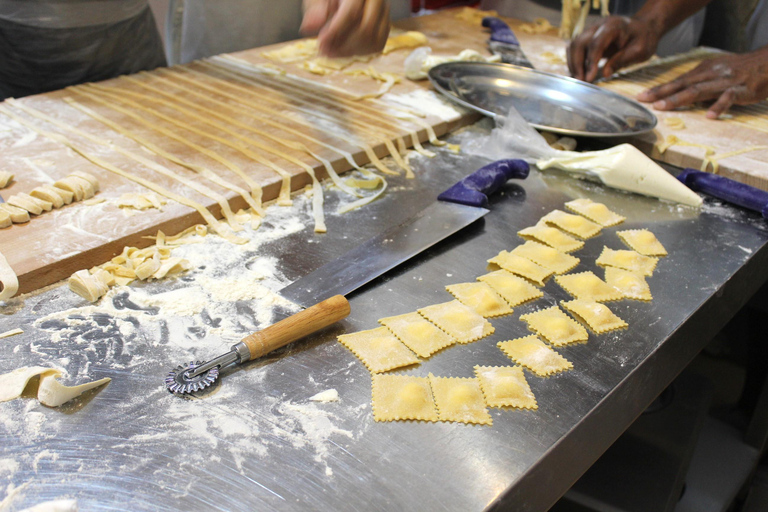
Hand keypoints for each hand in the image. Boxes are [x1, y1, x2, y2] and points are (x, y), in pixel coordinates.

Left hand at [301, 0, 389, 57]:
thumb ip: (314, 9)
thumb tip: (310, 27)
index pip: (352, 13)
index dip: (335, 32)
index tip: (321, 44)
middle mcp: (377, 0)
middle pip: (367, 29)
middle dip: (344, 46)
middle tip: (324, 50)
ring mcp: (384, 13)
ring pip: (374, 40)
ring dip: (351, 52)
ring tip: (331, 51)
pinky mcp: (384, 25)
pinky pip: (377, 45)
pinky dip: (360, 52)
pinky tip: (343, 50)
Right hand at [567, 16, 661, 82]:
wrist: (642, 29)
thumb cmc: (643, 38)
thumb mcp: (639, 50)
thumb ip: (621, 60)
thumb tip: (604, 73)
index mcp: (613, 26)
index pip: (596, 43)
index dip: (590, 62)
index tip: (589, 78)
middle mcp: (598, 26)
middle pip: (579, 43)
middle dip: (577, 64)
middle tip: (580, 81)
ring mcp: (591, 31)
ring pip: (573, 45)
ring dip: (573, 63)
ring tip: (579, 79)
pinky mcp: (588, 38)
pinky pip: (575, 48)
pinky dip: (574, 61)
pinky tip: (579, 73)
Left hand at [637, 48, 767, 117]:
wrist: (767, 62)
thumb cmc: (739, 70)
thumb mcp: (714, 72)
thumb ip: (697, 83)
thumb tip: (677, 94)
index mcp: (702, 70)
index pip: (676, 81)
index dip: (658, 89)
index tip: (641, 97)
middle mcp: (710, 74)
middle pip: (682, 84)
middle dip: (662, 93)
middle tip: (645, 101)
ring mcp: (724, 82)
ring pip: (698, 90)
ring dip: (679, 99)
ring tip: (663, 107)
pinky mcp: (740, 89)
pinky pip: (728, 98)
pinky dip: (718, 106)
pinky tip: (709, 116)